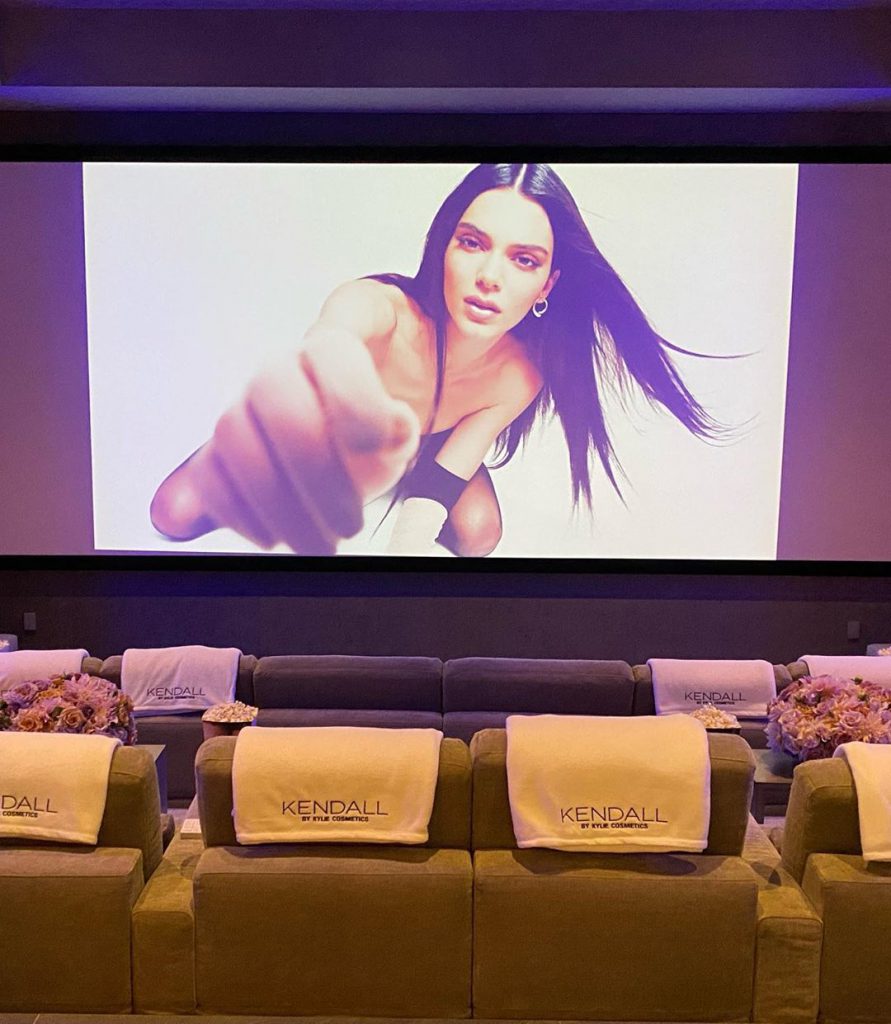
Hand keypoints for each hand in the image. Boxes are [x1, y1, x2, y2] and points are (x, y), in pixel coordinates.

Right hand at [149, 327, 419, 553]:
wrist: (355, 440)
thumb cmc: (379, 425)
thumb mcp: (404, 425)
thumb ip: (403, 425)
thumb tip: (395, 428)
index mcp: (335, 345)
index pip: (331, 350)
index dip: (350, 394)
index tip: (375, 443)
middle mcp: (282, 369)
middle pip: (272, 390)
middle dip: (312, 464)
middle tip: (350, 522)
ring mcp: (246, 407)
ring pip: (232, 432)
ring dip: (276, 501)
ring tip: (320, 544)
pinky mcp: (220, 451)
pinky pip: (207, 472)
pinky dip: (235, 511)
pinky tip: (273, 537)